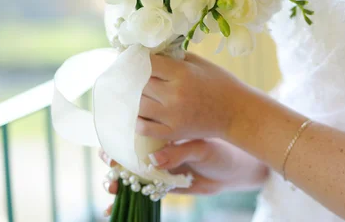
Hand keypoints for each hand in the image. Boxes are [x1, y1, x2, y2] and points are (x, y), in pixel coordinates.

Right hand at [99, 140, 268, 212]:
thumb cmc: (221, 151)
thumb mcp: (202, 149)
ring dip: (117, 182)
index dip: (118, 142)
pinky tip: (112, 210)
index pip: (136, 134)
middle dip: (113, 163)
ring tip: (113, 188)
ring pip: (132, 175)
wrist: (234, 171)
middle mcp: (159, 149)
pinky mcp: (164, 186)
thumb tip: (154, 160)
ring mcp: (160, 168)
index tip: (110, 151)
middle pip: (127, 155)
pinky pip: (142, 192)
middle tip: (111, 171)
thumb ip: (180, 153)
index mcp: (165, 134)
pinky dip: (127, 201)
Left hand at [136, 52, 257, 140]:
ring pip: (137, 105)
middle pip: (138, 83)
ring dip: (133, 98)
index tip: (134, 57)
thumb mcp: (200, 63)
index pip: (147, 63)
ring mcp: (171, 116)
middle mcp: (174, 95)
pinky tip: (139, 113)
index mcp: (182, 73)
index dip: (137, 59)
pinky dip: (137, 120)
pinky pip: (143, 127)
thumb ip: (174, 57)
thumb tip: (150, 52)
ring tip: (132, 93)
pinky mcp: (172, 132)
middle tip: (129, 74)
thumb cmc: (220, 84)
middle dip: (133, 77)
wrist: (237, 113)